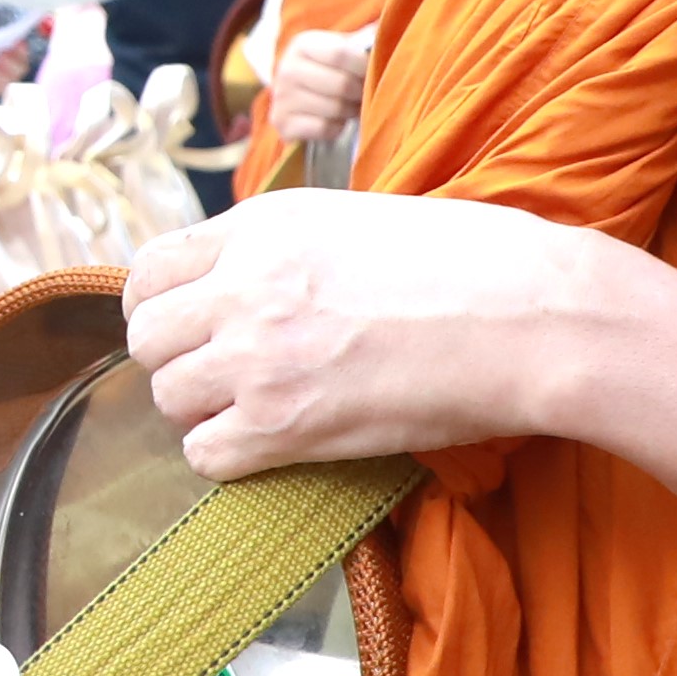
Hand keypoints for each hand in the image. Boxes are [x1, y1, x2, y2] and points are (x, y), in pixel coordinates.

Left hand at [124, 186, 634, 475]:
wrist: (531, 317)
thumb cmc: (472, 262)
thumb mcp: (356, 219)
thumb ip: (285, 247)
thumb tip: (248, 279)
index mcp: (262, 225)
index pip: (149, 269)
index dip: (162, 305)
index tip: (191, 324)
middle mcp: (243, 286)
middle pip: (145, 339)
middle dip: (178, 359)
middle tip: (227, 373)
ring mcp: (257, 357)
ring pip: (167, 398)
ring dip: (203, 409)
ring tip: (259, 407)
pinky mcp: (283, 424)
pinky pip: (204, 454)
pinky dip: (228, 456)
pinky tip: (273, 443)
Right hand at [257, 27, 371, 158]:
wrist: (297, 96)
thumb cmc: (329, 69)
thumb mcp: (342, 47)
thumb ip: (366, 39)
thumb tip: (394, 25)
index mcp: (303, 44)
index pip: (341, 54)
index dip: (364, 66)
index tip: (373, 72)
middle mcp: (287, 69)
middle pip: (341, 85)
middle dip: (361, 93)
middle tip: (365, 94)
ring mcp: (282, 98)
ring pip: (335, 109)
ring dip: (352, 111)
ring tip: (353, 106)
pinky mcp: (283, 123)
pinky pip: (324, 128)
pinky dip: (337, 127)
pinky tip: (336, 120)